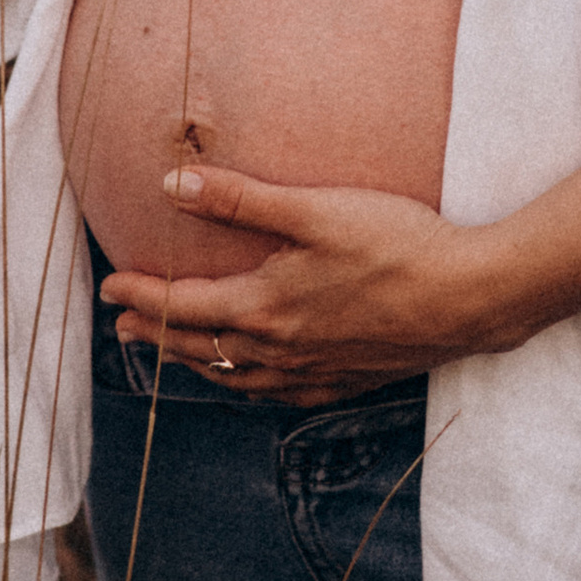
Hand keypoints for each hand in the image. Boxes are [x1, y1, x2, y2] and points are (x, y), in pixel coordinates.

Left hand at [102, 164, 508, 405]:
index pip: (184, 308)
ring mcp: (316, 372)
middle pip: (202, 349)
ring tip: (176, 355)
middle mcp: (283, 350)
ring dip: (198, 365)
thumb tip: (171, 185)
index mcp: (266, 308)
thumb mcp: (316, 209)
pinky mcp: (348, 380)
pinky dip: (251, 386)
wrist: (472, 298)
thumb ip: (241, 198)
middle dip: (157, 337)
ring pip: (238, 378)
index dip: (142, 298)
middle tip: (125, 328)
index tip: (109, 290)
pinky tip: (256, 380)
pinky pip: (281, 394)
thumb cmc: (398, 244)